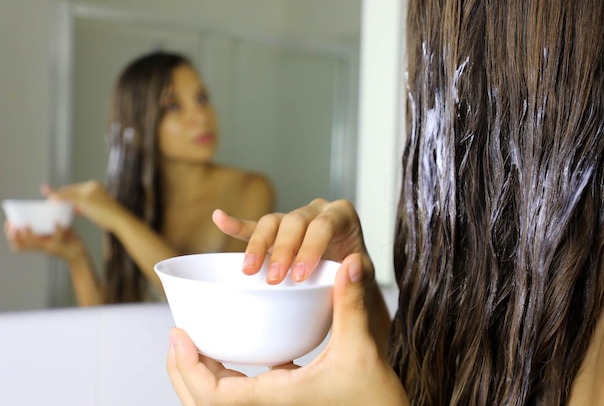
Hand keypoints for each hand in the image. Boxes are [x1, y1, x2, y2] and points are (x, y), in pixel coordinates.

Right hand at [4, 221, 85, 261]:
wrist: (78, 251)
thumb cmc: (65, 238)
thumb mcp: (52, 229)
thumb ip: (46, 220)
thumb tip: (46, 199)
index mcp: (35, 243)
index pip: (17, 243)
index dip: (10, 234)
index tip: (9, 222)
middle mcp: (39, 247)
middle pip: (21, 245)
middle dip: (15, 236)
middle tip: (15, 226)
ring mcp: (49, 247)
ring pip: (35, 244)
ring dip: (29, 235)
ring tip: (27, 225)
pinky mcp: (61, 245)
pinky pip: (57, 238)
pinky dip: (57, 229)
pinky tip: (57, 222)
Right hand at [42, 182, 124, 231]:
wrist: (119, 221)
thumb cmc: (104, 211)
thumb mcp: (82, 202)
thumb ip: (67, 197)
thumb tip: (52, 195)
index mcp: (91, 186)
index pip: (70, 189)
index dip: (59, 194)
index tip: (49, 200)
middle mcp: (94, 190)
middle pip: (74, 194)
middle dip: (63, 199)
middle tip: (51, 204)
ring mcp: (97, 199)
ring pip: (78, 201)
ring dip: (69, 204)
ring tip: (59, 208)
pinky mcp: (99, 208)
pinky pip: (84, 207)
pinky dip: (77, 209)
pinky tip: (72, 212)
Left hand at [167, 254, 408, 405]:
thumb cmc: (375, 398)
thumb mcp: (361, 347)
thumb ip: (352, 304)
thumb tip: (350, 263)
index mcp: (277, 398)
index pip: (214, 396)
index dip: (189, 368)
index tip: (180, 335)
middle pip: (203, 401)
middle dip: (182, 370)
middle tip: (176, 335)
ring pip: (217, 400)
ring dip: (198, 374)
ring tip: (192, 343)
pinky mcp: (280, 401)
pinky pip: (236, 392)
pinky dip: (220, 376)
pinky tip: (227, 353)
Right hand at [212, 198, 369, 283]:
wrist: (346, 280)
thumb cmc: (356, 277)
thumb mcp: (365, 278)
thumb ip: (361, 275)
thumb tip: (351, 266)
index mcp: (341, 215)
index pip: (323, 225)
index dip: (310, 248)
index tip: (299, 276)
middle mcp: (316, 211)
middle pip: (294, 222)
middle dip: (282, 250)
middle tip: (274, 279)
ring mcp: (294, 218)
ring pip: (272, 222)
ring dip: (259, 245)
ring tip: (249, 270)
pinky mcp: (276, 231)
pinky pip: (254, 226)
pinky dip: (237, 225)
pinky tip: (219, 218)